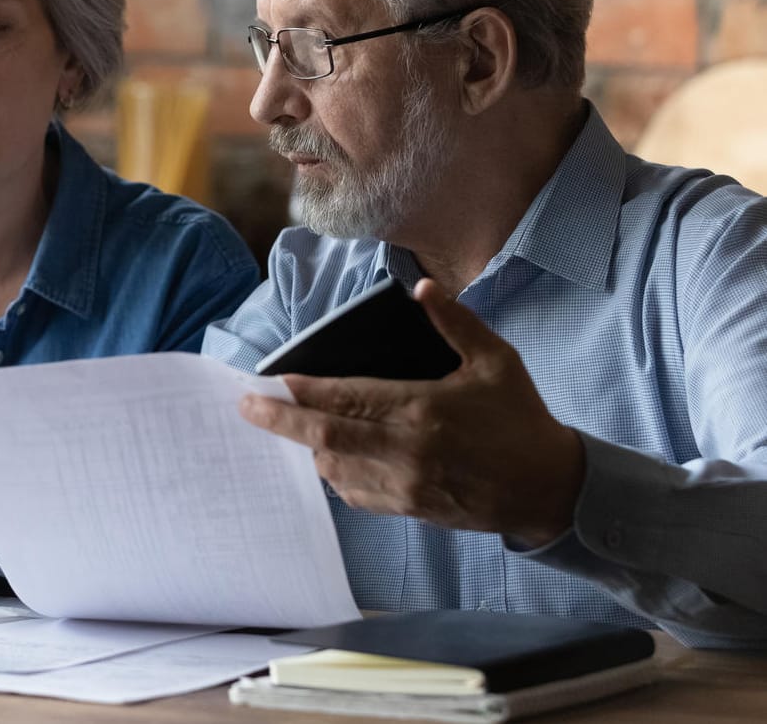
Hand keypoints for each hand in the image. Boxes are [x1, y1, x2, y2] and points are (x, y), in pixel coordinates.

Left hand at [239, 279, 585, 547]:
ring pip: (333, 469)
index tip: (271, 382)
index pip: (347, 399)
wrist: (550, 490)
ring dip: (306, 448)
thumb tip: (422, 287)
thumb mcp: (495, 361)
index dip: (304, 392)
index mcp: (422, 410)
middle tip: (246, 407)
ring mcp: (404, 485)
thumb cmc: (521, 420)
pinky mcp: (409, 510)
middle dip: (279, 422)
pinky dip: (333, 475)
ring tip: (287, 427)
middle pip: (324, 438)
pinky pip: (355, 494)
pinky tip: (326, 458)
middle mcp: (406, 450)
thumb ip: (455, 323)